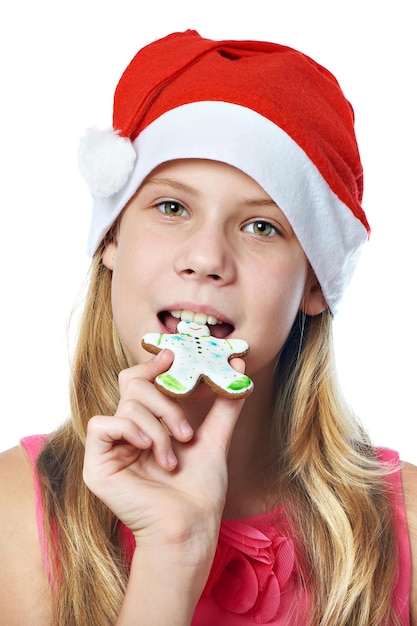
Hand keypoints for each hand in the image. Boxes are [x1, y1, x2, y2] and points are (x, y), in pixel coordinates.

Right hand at [83, 349, 244, 558]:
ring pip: (126, 404)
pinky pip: (102, 424)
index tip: (174, 355)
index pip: (142, 381)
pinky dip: (128, 429)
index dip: (154, 364)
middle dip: (165, 401)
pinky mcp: (97, 463)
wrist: (190, 526)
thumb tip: (240, 367)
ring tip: (173, 455)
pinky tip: (147, 447)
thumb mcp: (215, 438)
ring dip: (157, 427)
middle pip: (134, 385)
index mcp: (149, 424)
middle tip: (185, 430)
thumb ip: (225, 404)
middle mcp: (128, 431)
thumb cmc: (201, 490)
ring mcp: (111, 447)